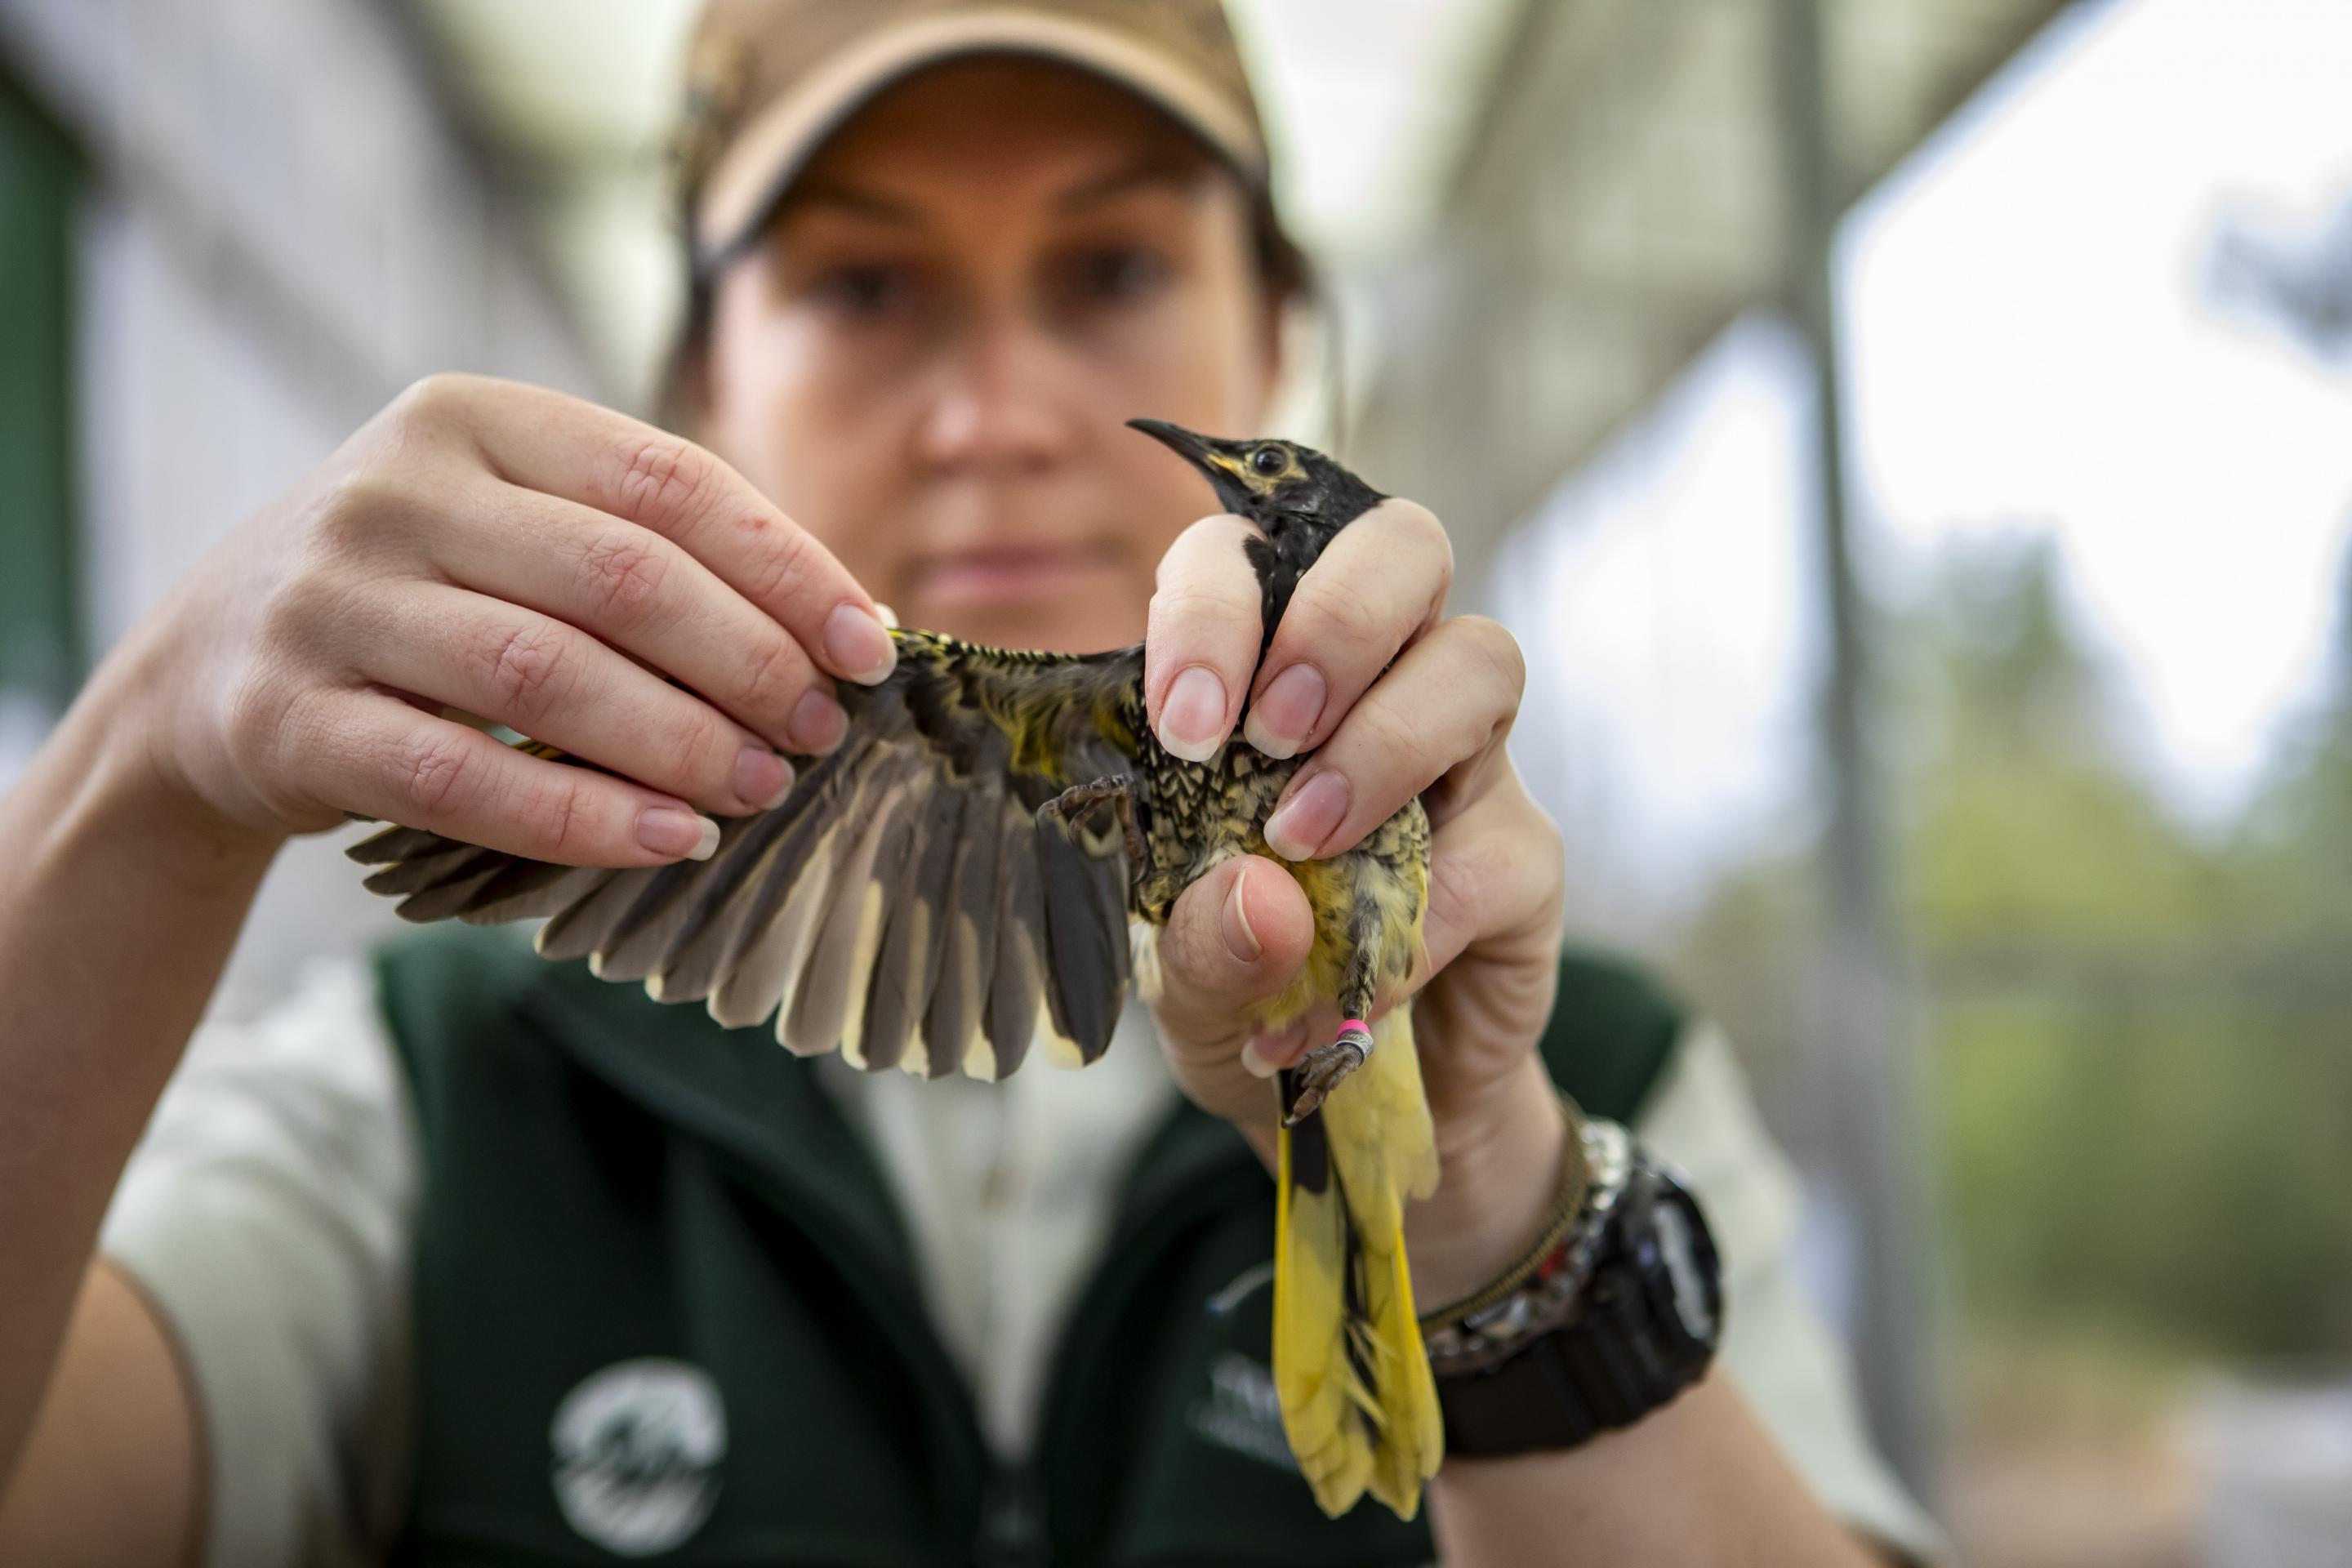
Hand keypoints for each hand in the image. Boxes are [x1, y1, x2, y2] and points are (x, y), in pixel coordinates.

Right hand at [103, 375, 896, 867]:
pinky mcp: (288, 716)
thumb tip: (847, 629)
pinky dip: (577, 817)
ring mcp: (330, 599)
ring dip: (677, 743)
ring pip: (544, 675)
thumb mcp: (513, 528)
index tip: (868, 647)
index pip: (668, 480)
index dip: (784, 568)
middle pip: (620, 578)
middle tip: (820, 732)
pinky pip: (457, 776)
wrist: (200, 674)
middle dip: (745, 663)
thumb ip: (652, 553)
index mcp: (475, 417)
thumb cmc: (417, 596)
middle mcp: (394, 489)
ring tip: (763, 788)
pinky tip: (666, 841)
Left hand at [1139, 498, 1570, 1304]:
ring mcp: (1464, 762)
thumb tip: (1259, 892)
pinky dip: (1418, 925)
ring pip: (1479, 660)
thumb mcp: (1187, 986)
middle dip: (1337, 618)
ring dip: (1388, 740)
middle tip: (1270, 733)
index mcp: (1262, 671)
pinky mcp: (1525, 857)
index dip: (1215, 607)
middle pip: (1402, 548)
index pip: (1246, 560)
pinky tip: (1355, 991)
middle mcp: (1375, 683)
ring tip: (1306, 840)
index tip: (1185, 725)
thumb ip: (1198, 944)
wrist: (1350, 1107)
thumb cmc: (1249, 991)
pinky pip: (1498, 850)